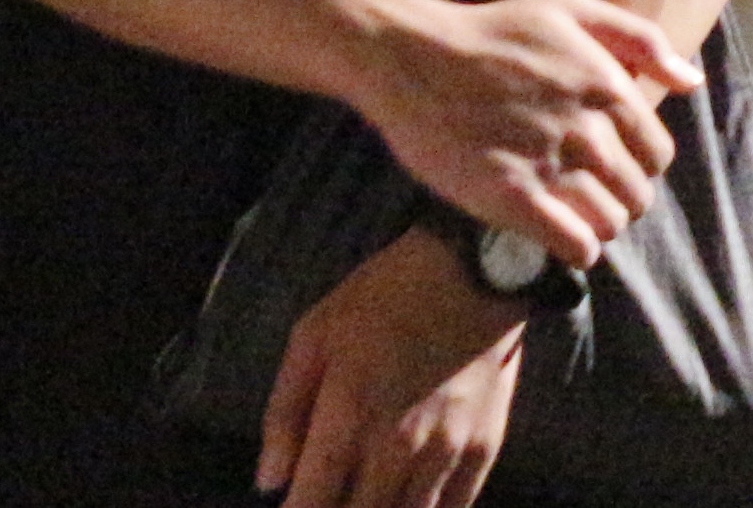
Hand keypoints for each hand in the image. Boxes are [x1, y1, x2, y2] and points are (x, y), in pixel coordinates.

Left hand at [256, 228, 526, 507]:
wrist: (476, 268)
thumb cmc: (384, 297)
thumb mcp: (314, 337)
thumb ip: (285, 413)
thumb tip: (269, 481)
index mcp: (348, 418)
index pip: (312, 502)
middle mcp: (397, 448)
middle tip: (331, 497)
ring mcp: (445, 452)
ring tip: (368, 499)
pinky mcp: (484, 448)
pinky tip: (410, 504)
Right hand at [341, 0, 695, 265]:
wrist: (413, 56)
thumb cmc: (495, 31)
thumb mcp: (574, 8)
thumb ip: (642, 39)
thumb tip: (692, 82)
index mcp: (609, 86)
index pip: (657, 154)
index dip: (639, 167)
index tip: (613, 168)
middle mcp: (587, 128)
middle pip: (637, 194)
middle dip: (620, 202)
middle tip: (590, 197)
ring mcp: (549, 163)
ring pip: (609, 223)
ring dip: (597, 228)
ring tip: (573, 218)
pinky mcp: (510, 197)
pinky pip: (573, 245)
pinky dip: (577, 250)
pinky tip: (562, 239)